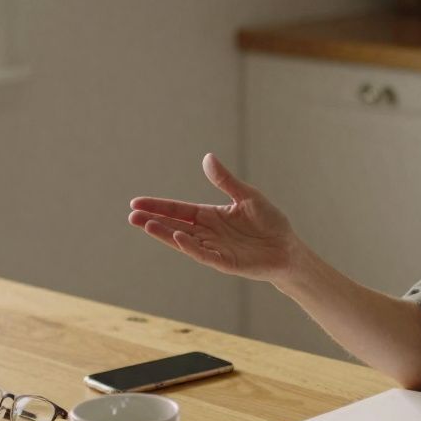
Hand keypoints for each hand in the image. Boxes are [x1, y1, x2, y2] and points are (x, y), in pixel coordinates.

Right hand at [129, 154, 299, 283]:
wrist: (288, 248)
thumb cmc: (269, 222)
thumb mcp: (247, 196)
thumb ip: (226, 180)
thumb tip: (207, 157)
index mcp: (211, 215)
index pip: (179, 210)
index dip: (158, 206)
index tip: (136, 202)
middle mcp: (207, 232)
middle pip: (174, 225)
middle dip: (153, 220)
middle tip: (131, 215)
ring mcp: (214, 248)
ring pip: (183, 241)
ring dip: (164, 233)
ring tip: (145, 225)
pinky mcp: (225, 262)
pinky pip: (203, 254)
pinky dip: (190, 247)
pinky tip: (176, 237)